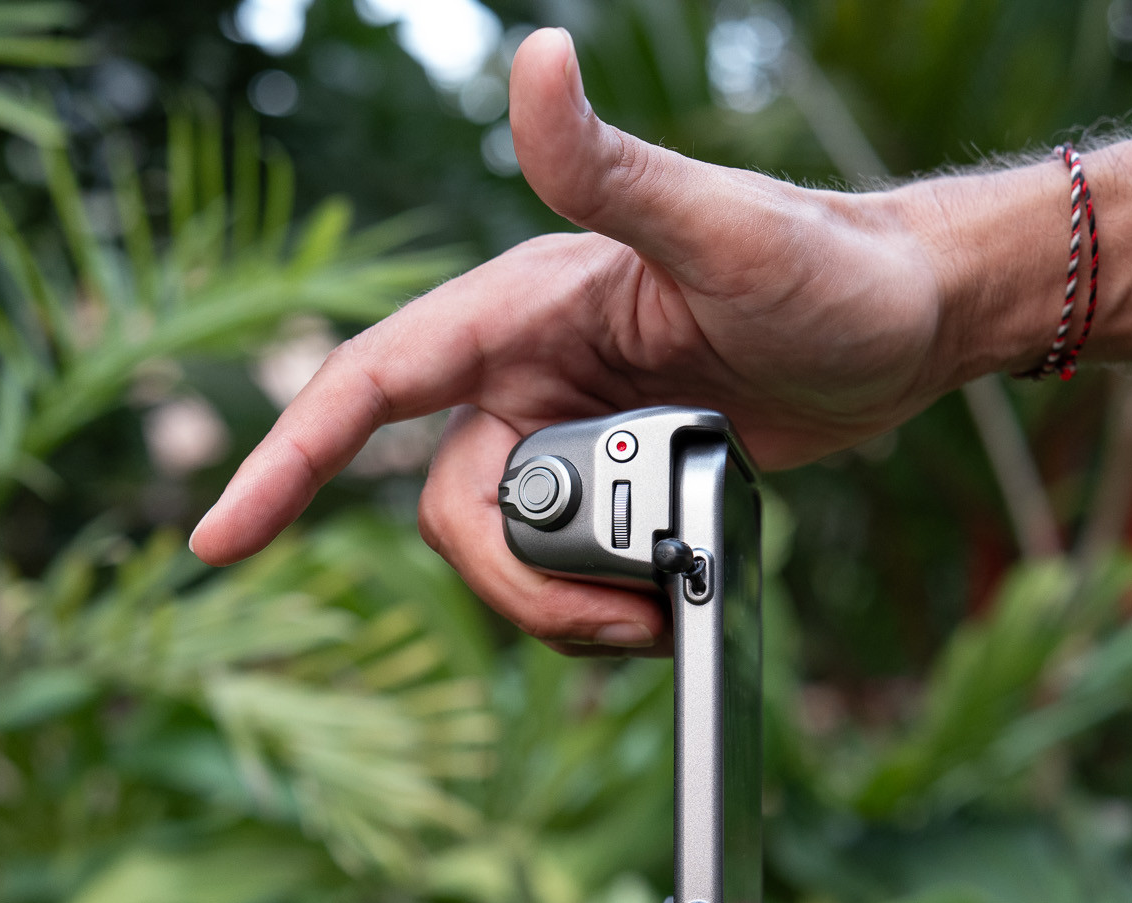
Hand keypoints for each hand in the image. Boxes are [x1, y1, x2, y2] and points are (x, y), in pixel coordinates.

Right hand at [189, 27, 1050, 650]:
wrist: (910, 326)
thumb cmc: (830, 267)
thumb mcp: (724, 227)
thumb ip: (613, 167)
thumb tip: (533, 56)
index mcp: (522, 309)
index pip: (371, 386)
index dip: (287, 464)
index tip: (220, 541)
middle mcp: (526, 371)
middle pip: (452, 508)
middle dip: (518, 582)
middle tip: (621, 617)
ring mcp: (567, 431)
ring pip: (507, 549)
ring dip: (567, 605)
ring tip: (663, 612)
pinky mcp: (614, 481)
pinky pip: (567, 567)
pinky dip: (600, 603)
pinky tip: (667, 603)